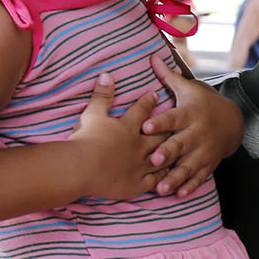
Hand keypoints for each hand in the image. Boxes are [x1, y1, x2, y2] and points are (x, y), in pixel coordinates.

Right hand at [68, 73, 168, 198]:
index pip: (142, 111)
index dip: (149, 102)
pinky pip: (154, 180)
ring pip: (161, 157)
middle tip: (177, 123)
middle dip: (167, 128)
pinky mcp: (137, 184)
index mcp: (128, 127)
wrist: (81, 168)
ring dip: (169, 153)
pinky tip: (166, 176)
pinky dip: (161, 177)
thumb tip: (107, 74)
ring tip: (177, 149)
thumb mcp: (92, 113)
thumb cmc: (85, 139)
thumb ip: (102, 95)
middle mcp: (139, 145)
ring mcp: (140, 166)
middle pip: (158, 135)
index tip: (156, 95)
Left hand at [139, 55, 244, 196]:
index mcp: (190, 113)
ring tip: (161, 188)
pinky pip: (200, 177)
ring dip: (175, 177)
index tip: (145, 126)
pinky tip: (179, 195)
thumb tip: (152, 56)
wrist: (232, 121)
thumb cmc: (202, 103)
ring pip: (189, 165)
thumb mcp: (189, 89)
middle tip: (153, 160)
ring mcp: (205, 150)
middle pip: (181, 143)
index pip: (173, 117)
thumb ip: (168, 77)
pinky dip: (190, 186)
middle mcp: (198, 133)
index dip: (160, 122)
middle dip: (168, 152)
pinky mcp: (209, 163)